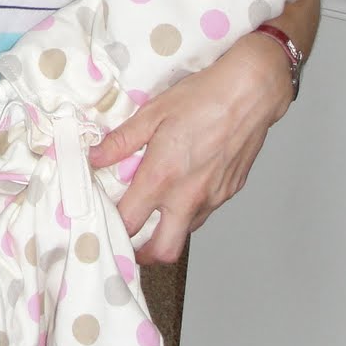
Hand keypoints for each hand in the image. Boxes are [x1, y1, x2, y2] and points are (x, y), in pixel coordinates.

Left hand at [87, 32, 293, 262]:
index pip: (129, 223)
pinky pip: (204, 213)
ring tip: (154, 210)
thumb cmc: (202, 97)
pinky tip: (182, 187)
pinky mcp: (229, 192)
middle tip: (130, 238)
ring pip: (186, 234)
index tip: (103, 218)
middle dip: (143, 253)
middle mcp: (188, 196)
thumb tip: (96, 156)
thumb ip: (122, 141)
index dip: (112, 225)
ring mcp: (212, 198)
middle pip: (163, 251)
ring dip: (167, 231)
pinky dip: (188, 211)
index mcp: (162, 178)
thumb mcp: (152, 113)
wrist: (250, 92)